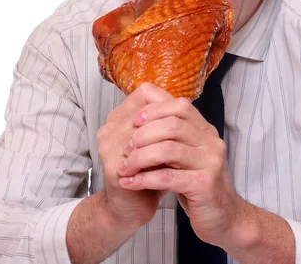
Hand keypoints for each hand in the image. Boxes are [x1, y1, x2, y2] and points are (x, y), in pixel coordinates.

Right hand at [97, 82, 172, 231]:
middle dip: (172, 123)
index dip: (168, 103)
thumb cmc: (147, 173)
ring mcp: (110, 146)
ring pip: (148, 131)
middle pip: (149, 109)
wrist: (129, 209)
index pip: (145, 92)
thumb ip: (164, 123)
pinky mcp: (116, 168)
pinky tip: (175, 167)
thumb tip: (187, 104)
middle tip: (190, 136)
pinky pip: (145, 156)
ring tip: (184, 153)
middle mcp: (110, 128)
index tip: (184, 120)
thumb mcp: (156, 144)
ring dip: (169, 142)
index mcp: (118, 117)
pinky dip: (163, 161)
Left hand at [117, 88, 244, 246]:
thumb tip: (138, 120)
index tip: (134, 121)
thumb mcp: (186, 156)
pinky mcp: (205, 185)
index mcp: (206, 131)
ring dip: (139, 158)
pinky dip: (144, 179)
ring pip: (168, 150)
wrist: (224, 218)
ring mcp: (211, 162)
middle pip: (172, 125)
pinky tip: (130, 183)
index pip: (180, 106)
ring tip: (124, 168)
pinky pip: (168, 177)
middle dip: (142, 135)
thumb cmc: (198, 185)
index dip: (154, 110)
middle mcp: (211, 142)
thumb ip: (171, 138)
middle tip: (125, 148)